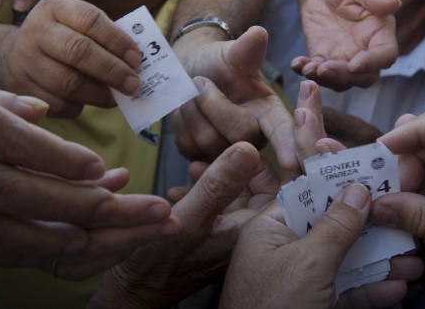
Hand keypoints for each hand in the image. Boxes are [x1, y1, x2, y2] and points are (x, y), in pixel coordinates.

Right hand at [0, 0, 141, 117]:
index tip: (137, 58)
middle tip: (133, 84)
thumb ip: (102, 36)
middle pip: (79, 52)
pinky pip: (59, 104)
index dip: (117, 40)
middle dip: (112, 71)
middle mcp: (35, 31)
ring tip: (116, 97)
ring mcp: (25, 61)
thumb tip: (136, 63)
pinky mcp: (23, 90)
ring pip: (69, 83)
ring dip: (100, 94)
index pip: (90, 19)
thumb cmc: (60, 39)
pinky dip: (80, 106)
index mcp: (54, 8)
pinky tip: (89, 101)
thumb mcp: (74, 24)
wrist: (13, 56)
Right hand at [0, 52, 175, 273]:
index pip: (10, 138)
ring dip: (48, 233)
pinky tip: (37, 246)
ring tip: (95, 236)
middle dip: (75, 201)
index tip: (102, 169)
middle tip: (123, 206)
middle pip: (12, 187)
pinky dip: (4, 245)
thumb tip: (41, 113)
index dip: (61, 158)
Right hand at [89, 142, 278, 307]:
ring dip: (219, 173)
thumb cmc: (160, 265)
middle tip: (216, 148)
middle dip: (240, 161)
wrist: (135, 289)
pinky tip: (183, 185)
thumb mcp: (189, 219)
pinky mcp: (216, 231)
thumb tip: (248, 148)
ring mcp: (232, 230)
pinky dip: (206, 187)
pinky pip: (221, 200)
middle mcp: (250, 230)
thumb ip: (219, 185)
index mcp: (255, 228)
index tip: (262, 135)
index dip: (282, 156)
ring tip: (193, 167)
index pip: (288, 185)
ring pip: (239, 189)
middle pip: (262, 182)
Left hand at [170, 27, 296, 170]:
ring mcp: (227, 152)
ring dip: (193, 111)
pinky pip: (188, 147)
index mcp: (270, 112)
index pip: (283, 131)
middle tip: (201, 81)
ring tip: (193, 94)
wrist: (188, 73)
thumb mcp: (230, 54)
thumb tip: (258, 33)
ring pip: (209, 141)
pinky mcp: (202, 159)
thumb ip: (246, 49)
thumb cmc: (217, 64)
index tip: (290, 162)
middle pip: (239, 133)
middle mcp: (253, 138)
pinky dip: (181, 123)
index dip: (287, 145)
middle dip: (214, 103)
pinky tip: (186, 111)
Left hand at [220, 186, 422, 308]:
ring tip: (414, 259)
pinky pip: (346, 291)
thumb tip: (358, 191)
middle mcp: (283, 249)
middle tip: (405, 220)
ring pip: (346, 262)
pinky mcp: (312, 305)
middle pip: (334, 227)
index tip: (377, 175)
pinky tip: (398, 287)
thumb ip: (336, 227)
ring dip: (380, 261)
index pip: (310, 193)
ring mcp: (299, 280)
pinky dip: (372, 289)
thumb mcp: (308, 263)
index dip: (343, 183)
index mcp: (270, 228)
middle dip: (372, 227)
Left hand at [292, 0, 399, 90]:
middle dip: (344, 77)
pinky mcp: (324, 58)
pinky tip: (296, 64)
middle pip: (363, 76)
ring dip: (325, 79)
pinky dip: (307, 70)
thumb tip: (393, 3)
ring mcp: (345, 57)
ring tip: (308, 69)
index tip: (354, 64)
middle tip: (324, 69)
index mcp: (381, 33)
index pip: (385, 55)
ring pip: (341, 79)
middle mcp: (366, 51)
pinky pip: (318, 70)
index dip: (372, 63)